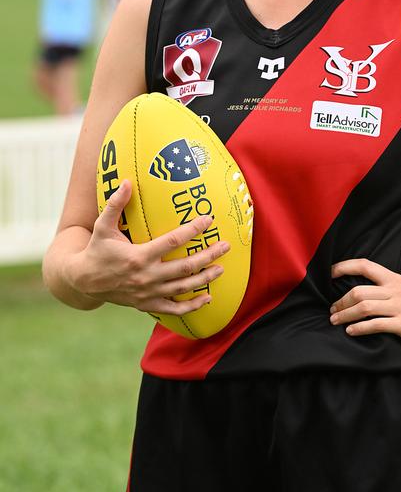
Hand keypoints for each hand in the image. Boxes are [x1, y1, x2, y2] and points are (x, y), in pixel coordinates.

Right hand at [70, 180, 229, 315]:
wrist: (83, 281)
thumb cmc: (96, 250)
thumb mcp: (102, 226)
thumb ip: (115, 204)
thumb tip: (127, 182)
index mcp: (139, 256)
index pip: (173, 241)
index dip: (193, 230)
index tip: (208, 220)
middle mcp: (147, 276)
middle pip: (186, 267)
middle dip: (208, 256)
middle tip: (225, 246)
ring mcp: (149, 293)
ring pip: (184, 287)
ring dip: (205, 278)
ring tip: (221, 268)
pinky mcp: (147, 305)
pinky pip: (174, 309)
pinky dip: (192, 306)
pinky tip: (207, 298)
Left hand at [330, 258, 400, 356]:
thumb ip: (398, 281)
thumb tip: (383, 276)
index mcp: (395, 279)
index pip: (365, 265)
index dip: (344, 266)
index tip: (330, 274)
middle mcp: (395, 291)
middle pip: (359, 291)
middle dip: (340, 301)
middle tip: (332, 310)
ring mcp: (400, 307)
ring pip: (364, 307)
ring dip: (345, 314)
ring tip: (335, 321)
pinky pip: (376, 324)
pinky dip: (360, 328)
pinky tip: (350, 331)